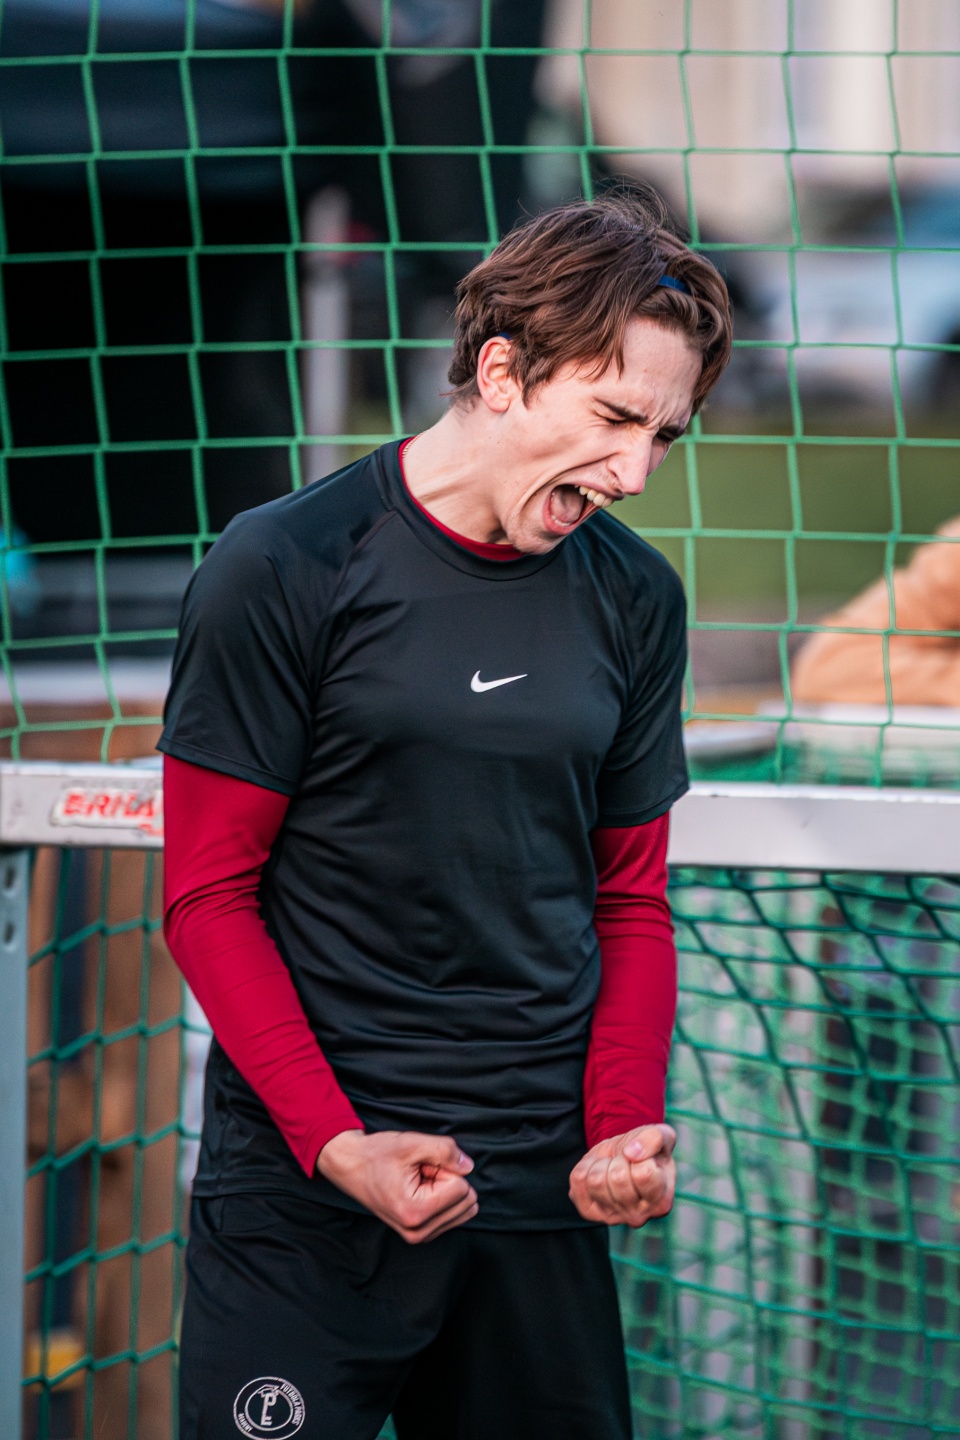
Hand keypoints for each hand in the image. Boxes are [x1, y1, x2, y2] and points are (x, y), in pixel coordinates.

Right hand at [317, 1129, 477, 1243]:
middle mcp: (419, 1232)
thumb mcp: (411, 1143)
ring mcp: (420, 1236)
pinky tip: (419, 1190)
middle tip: (420, 1173)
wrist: (351, 1166)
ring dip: (445, 1189)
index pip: (463, 1188)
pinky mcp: (421, 1234)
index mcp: (416, 1213)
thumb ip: (445, 1151)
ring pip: (463, 1210)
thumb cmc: (376, 1155)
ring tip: (418, 1181)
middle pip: (466, 1202)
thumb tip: (468, 1167)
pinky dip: (442, 1199)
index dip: (445, 1168)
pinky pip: (454, 1215)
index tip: (420, 1166)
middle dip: (447, 1180)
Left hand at [569, 1123, 675, 1227]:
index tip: (641, 1157)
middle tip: (625, 1162)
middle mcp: (638, 1217)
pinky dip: (586, 1166)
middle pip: (617, 1178)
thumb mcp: (661, 1135)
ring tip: (612, 1166)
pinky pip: (577, 1180)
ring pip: (596, 1181)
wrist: (626, 1156)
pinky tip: (599, 1171)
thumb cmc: (648, 1149)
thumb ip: (653, 1139)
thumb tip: (632, 1152)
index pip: (643, 1174)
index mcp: (661, 1202)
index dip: (639, 1155)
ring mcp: (612, 1217)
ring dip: (602, 1163)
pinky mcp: (589, 1211)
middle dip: (619, 1159)